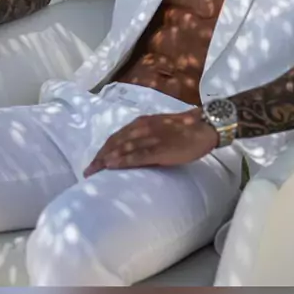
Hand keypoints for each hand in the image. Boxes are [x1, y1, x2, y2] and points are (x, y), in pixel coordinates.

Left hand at [83, 108, 218, 175]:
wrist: (204, 127)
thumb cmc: (185, 129)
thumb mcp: (160, 129)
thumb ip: (146, 137)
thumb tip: (132, 152)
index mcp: (142, 122)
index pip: (117, 136)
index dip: (104, 149)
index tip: (94, 161)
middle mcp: (142, 128)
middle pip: (115, 142)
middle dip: (100, 156)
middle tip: (88, 171)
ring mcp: (150, 138)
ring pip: (122, 148)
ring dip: (106, 159)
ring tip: (95, 171)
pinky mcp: (159, 149)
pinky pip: (137, 155)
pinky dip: (122, 161)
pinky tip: (112, 166)